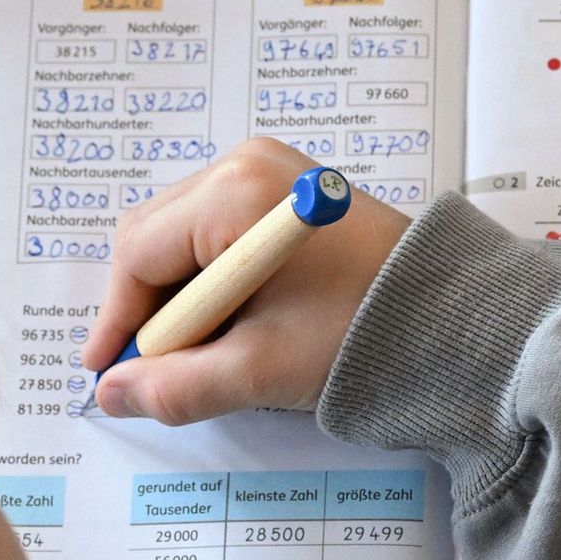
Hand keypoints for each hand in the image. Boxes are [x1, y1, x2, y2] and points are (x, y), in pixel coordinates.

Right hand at [83, 138, 409, 424]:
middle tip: (165, 368)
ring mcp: (268, 173)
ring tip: (214, 351)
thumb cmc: (364, 334)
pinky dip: (212, 283)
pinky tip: (237, 324)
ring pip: (183, 240)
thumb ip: (176, 386)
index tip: (106, 371)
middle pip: (154, 240)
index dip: (115, 319)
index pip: (137, 255)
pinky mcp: (286, 194)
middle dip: (152, 309)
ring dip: (183, 300)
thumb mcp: (260, 370)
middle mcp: (245, 166)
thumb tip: (113, 393)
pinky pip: (218, 235)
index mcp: (234, 194)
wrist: (454, 320)